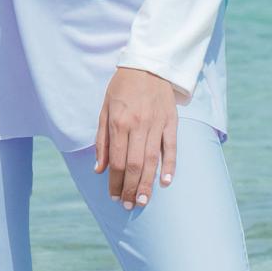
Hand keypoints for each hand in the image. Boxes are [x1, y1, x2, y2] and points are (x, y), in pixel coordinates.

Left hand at [95, 67, 178, 208]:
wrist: (149, 65)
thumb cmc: (122, 88)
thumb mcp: (104, 110)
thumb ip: (102, 140)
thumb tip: (99, 169)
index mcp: (119, 123)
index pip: (116, 161)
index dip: (114, 182)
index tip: (113, 196)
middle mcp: (138, 126)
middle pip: (134, 165)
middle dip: (130, 188)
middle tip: (128, 206)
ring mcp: (156, 124)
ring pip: (152, 160)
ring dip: (147, 183)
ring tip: (142, 201)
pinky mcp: (171, 121)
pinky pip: (172, 147)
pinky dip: (170, 166)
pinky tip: (167, 182)